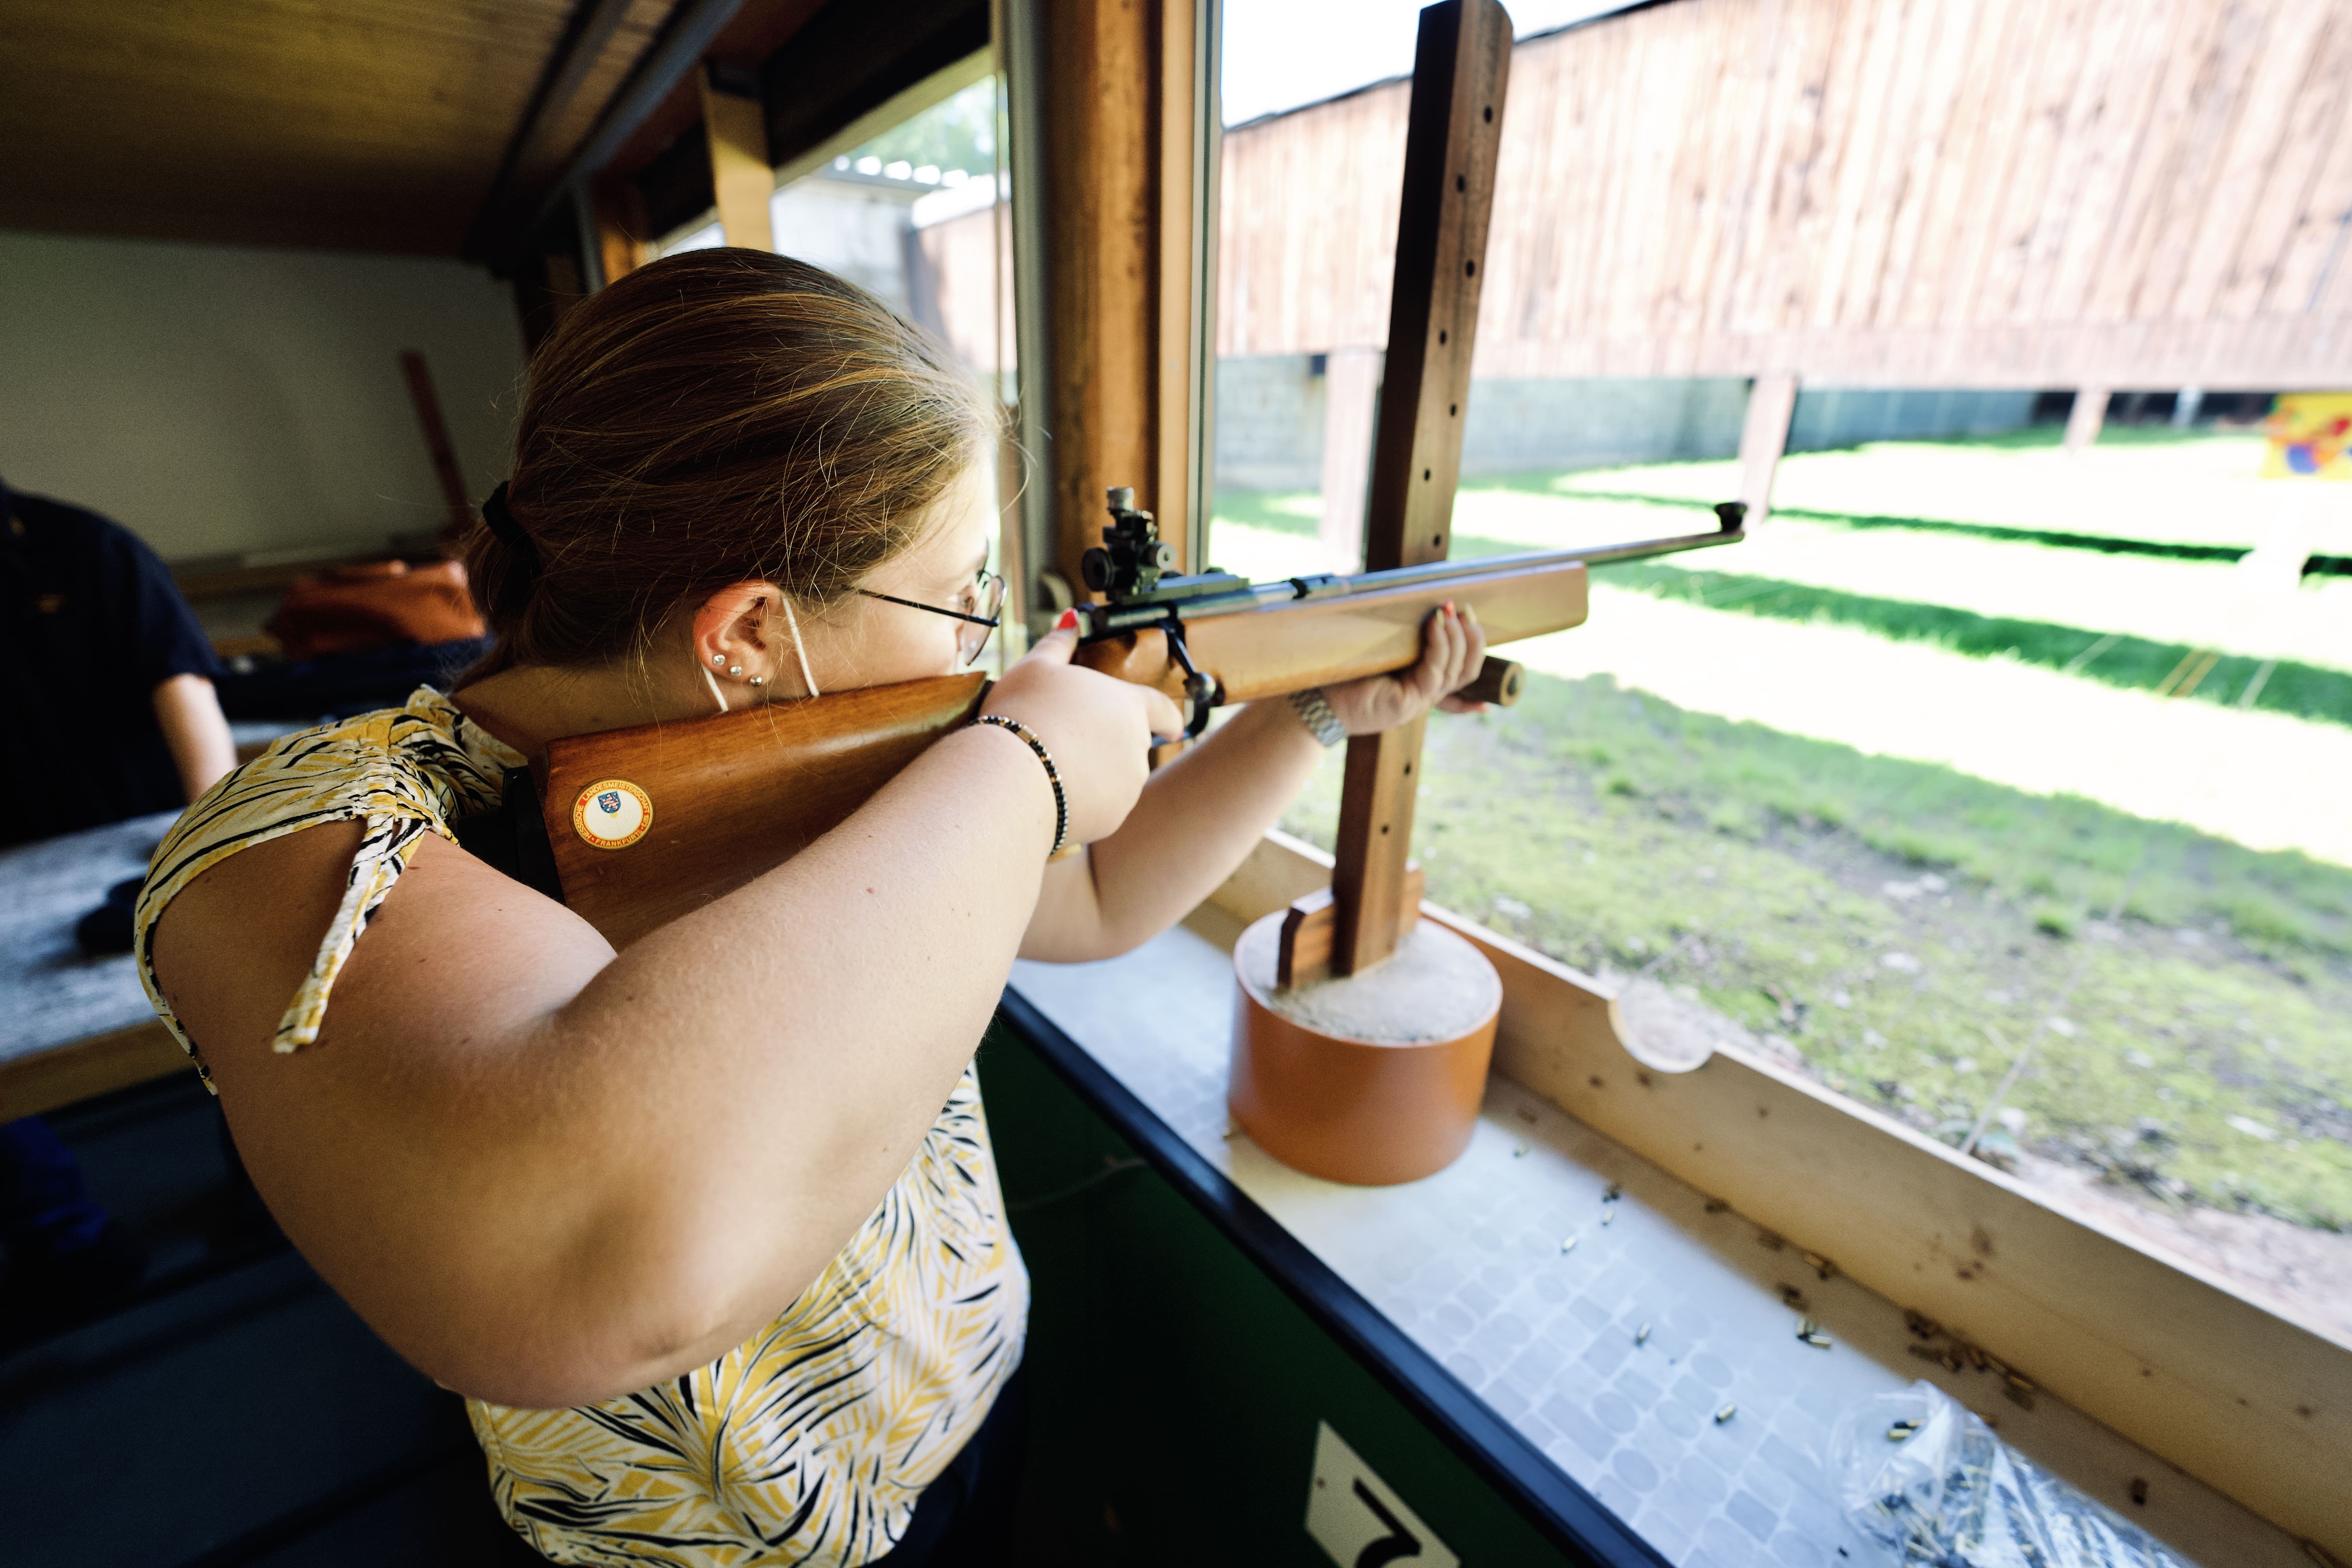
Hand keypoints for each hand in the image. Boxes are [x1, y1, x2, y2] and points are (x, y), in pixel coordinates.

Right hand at [982, 622, 1185, 845]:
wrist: (1011, 777)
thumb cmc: (1023, 713)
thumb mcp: (1036, 667)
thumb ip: (1059, 642)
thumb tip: (1072, 618)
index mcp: (1129, 706)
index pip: (1163, 709)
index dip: (1168, 716)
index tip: (1174, 726)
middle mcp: (1139, 747)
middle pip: (1131, 744)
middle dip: (1107, 743)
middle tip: (1067, 740)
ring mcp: (1129, 786)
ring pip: (1117, 778)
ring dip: (1095, 772)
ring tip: (1052, 765)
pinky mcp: (1112, 817)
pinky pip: (1101, 806)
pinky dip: (1084, 800)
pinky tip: (1053, 791)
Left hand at [1321, 601, 1489, 735]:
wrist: (1314, 701)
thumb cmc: (1340, 671)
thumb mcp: (1378, 649)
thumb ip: (1398, 634)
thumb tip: (1410, 600)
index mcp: (1418, 685)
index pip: (1459, 678)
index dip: (1475, 655)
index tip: (1473, 619)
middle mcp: (1424, 696)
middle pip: (1467, 670)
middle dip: (1473, 637)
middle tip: (1463, 609)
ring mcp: (1419, 702)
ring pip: (1456, 670)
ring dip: (1456, 636)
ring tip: (1446, 610)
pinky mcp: (1408, 704)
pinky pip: (1435, 672)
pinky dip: (1439, 645)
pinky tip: (1434, 623)